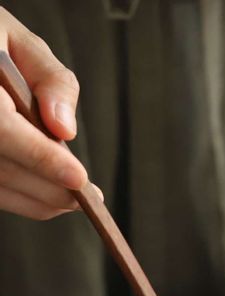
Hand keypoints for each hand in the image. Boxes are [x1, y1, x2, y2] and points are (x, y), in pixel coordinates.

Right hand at [0, 8, 89, 219]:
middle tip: (90, 196)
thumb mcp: (18, 40)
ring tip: (77, 199)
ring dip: (42, 200)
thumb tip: (65, 129)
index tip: (79, 177)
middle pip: (2, 167)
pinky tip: (53, 195)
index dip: (40, 156)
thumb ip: (49, 79)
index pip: (2, 127)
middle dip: (50, 187)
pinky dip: (26, 199)